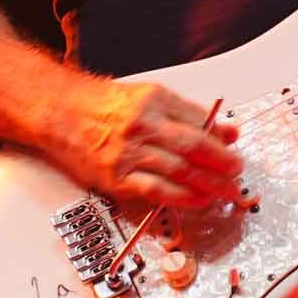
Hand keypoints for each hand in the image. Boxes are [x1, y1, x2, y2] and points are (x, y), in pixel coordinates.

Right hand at [45, 78, 242, 207]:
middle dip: (222, 163)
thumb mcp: (148, 97)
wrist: (60, 112)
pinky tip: (198, 200)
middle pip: (194, 146)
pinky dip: (182, 197)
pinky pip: (157, 191)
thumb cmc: (102, 105)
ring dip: (209, 184)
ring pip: (180, 170)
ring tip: (225, 191)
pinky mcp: (117, 177)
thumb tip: (225, 131)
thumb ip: (187, 114)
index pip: (198, 120)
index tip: (234, 148)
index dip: (221, 138)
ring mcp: (129, 152)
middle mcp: (143, 124)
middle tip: (237, 172)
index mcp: (155, 99)